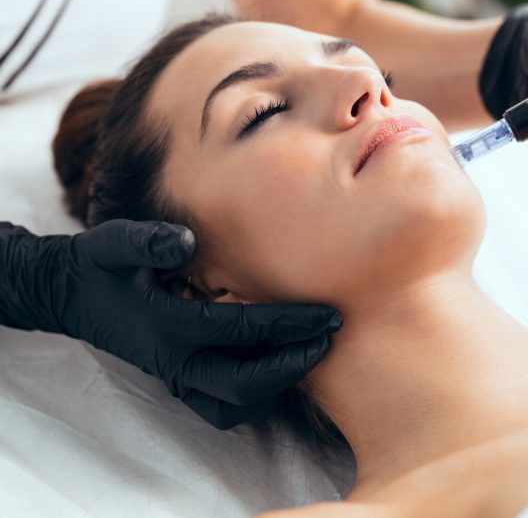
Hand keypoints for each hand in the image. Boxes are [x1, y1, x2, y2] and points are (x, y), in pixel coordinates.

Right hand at [0, 219, 341, 428]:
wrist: (74, 295)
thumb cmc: (101, 265)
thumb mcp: (115, 242)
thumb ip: (147, 241)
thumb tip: (188, 242)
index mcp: (167, 325)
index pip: (241, 330)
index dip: (289, 323)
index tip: (329, 314)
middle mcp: (174, 361)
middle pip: (245, 382)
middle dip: (295, 362)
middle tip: (331, 335)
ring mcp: (175, 377)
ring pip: (234, 405)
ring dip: (277, 385)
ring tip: (311, 352)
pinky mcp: (176, 381)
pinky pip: (219, 408)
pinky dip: (252, 397)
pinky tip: (275, 367)